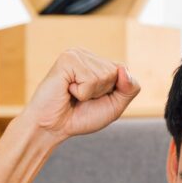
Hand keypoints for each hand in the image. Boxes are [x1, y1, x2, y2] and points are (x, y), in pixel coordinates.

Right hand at [22, 47, 140, 143]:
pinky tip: (67, 90)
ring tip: (73, 94)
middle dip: (102, 93)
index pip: (123, 71)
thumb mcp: (114, 106)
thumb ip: (129, 89)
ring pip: (105, 75)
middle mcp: (87, 55)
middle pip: (116, 72)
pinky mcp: (67, 59)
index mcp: (97, 62)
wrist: (52, 128)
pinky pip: (90, 79)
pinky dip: (82, 92)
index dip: (113, 92)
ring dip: (90, 93)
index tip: (94, 99)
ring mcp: (76, 54)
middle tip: (81, 98)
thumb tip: (124, 69)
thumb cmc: (80, 117)